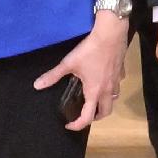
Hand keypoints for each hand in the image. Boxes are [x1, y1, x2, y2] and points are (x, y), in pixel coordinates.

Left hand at [36, 13, 129, 130]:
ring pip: (114, 99)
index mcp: (94, 92)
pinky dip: (112, 87)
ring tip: (95, 98)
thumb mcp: (69, 63)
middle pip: (106, 112)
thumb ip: (53, 75)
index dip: (77, 125)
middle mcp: (108, 90)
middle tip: (84, 114)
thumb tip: (37, 85)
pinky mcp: (121, 70)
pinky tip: (105, 79)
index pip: (87, 117)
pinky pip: (118, 84)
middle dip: (95, 117)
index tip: (69, 124)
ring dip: (105, 103)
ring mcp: (117, 80)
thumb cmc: (90, 50)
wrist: (111, 33)